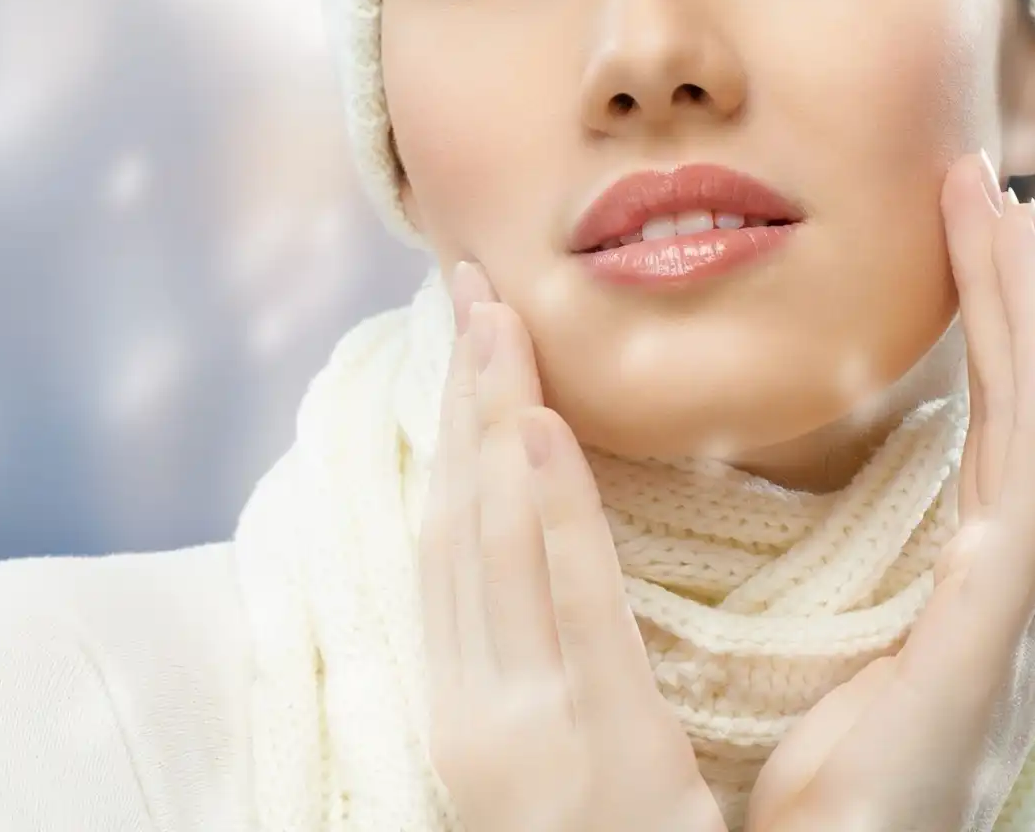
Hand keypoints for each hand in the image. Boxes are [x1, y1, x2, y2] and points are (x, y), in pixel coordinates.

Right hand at [419, 258, 727, 831]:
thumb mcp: (555, 747)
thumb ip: (547, 654)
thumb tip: (549, 553)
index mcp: (470, 697)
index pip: (452, 536)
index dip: (452, 429)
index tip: (467, 341)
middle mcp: (472, 702)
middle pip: (454, 519)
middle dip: (457, 397)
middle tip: (465, 285)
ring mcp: (515, 725)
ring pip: (489, 543)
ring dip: (485, 421)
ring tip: (492, 319)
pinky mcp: (582, 749)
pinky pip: (559, 608)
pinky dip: (537, 515)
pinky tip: (530, 431)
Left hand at [744, 151, 1034, 831]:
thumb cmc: (836, 794)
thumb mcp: (846, 665)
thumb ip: (860, 596)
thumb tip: (825, 535)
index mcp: (976, 592)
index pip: (995, 431)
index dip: (991, 332)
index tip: (959, 236)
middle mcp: (1017, 590)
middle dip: (1017, 295)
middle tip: (985, 189)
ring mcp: (1021, 611)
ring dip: (1032, 312)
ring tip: (1005, 213)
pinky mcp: (994, 635)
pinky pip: (1030, 492)